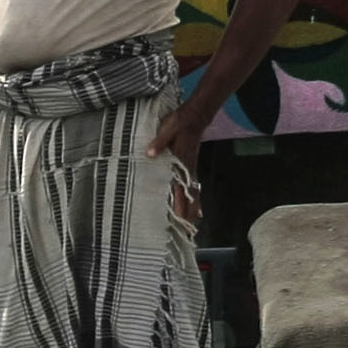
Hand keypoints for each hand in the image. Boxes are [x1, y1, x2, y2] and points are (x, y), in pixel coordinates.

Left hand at [146, 104, 208, 222]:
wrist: (195, 116)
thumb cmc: (180, 122)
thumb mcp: (168, 127)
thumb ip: (159, 141)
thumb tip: (150, 154)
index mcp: (181, 160)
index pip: (180, 186)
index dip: (181, 203)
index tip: (181, 218)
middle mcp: (187, 168)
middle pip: (189, 194)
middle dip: (189, 213)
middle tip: (188, 230)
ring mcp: (191, 168)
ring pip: (193, 192)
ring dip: (193, 208)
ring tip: (193, 224)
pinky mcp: (191, 166)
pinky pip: (194, 185)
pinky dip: (196, 198)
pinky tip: (197, 208)